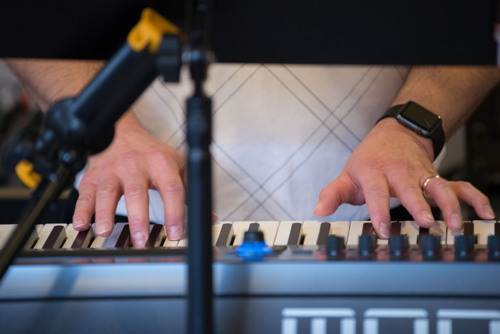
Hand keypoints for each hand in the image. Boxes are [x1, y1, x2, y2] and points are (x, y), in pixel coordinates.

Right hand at [72, 112, 186, 246]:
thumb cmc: (151, 154)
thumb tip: (209, 217)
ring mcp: (112, 171)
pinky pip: (86, 194)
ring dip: (104, 213)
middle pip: (137, 192)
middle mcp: (136, 166)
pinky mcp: (94, 177)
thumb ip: (190, 193)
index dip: (174, 212)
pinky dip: (81, 210)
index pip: (172, 189)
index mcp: (161, 164)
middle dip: (138, 218)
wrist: (121, 132)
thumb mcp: (176, 167)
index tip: (176, 233)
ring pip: (107, 192)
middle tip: (140, 240)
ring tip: (104, 231)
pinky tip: (81, 224)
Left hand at [313, 118, 494, 237]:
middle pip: (410, 188)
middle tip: (426, 223)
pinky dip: (474, 198)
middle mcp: (399, 172)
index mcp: (374, 173)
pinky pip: (459, 185)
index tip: (384, 230)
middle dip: (419, 205)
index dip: (379, 211)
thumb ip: (333, 194)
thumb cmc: (369, 160)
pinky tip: (485, 213)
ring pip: (438, 186)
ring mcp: (421, 173)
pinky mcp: (437, 176)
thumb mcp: (347, 175)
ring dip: (448, 204)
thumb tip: (319, 211)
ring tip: (454, 224)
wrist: (394, 133)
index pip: (376, 193)